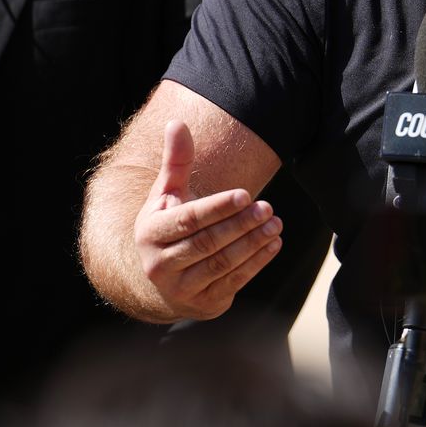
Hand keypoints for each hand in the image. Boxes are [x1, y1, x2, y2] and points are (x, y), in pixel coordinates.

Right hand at [132, 120, 282, 320]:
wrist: (162, 279)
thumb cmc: (169, 225)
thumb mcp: (167, 195)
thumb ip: (176, 162)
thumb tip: (177, 122)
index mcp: (149, 233)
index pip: (187, 220)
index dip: (217, 208)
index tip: (245, 194)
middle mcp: (159, 265)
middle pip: (207, 243)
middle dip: (240, 224)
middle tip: (268, 206)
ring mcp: (180, 289)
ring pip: (222, 264)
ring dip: (253, 243)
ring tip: (275, 222)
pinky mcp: (202, 304)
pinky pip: (233, 281)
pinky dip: (256, 263)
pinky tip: (274, 243)